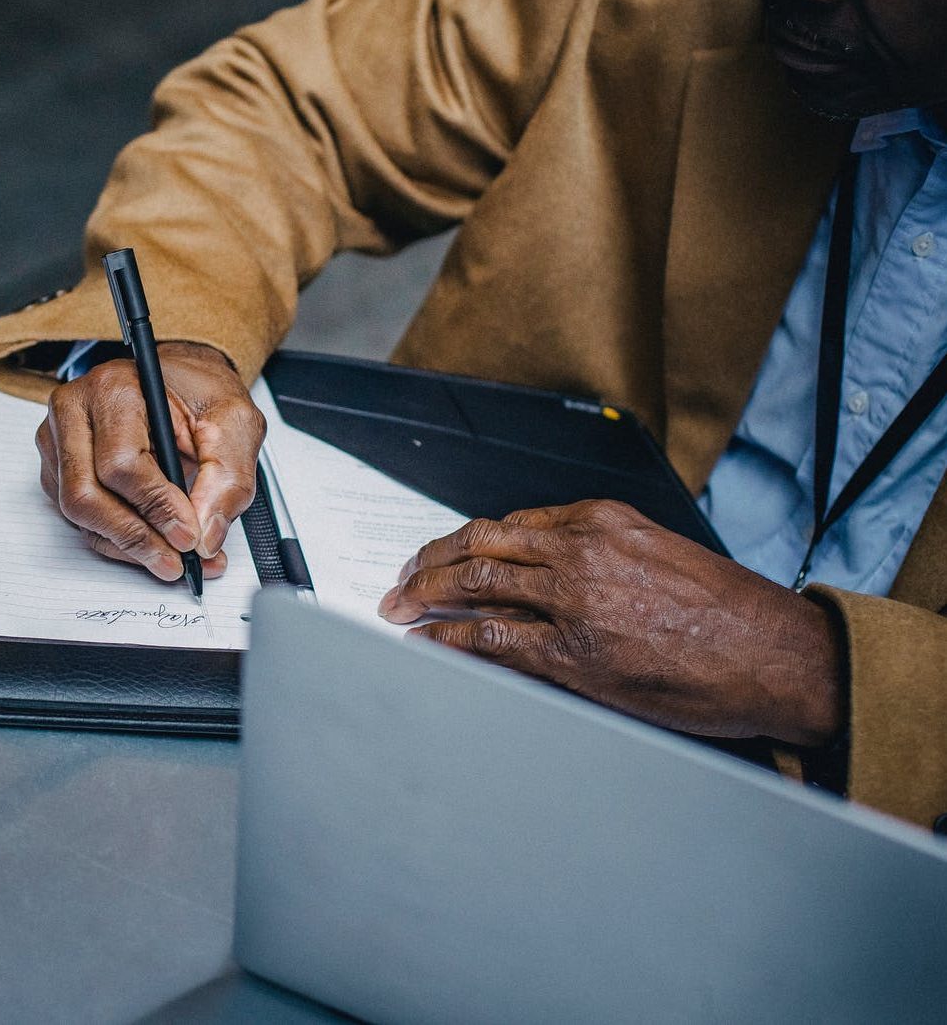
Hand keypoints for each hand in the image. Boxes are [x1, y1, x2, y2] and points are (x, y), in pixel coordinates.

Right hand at [36, 341, 264, 581]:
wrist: (179, 383)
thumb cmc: (199, 393)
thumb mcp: (235, 424)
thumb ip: (227, 480)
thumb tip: (205, 536)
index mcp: (115, 388)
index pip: (120, 463)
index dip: (156, 507)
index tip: (188, 535)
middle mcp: (75, 411)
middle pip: (85, 495)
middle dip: (135, 538)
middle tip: (176, 560)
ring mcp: (58, 440)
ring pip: (77, 514)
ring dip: (127, 546)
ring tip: (172, 557)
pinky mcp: (58, 467)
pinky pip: (78, 518)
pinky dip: (117, 539)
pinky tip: (152, 540)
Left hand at [379, 500, 844, 745]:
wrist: (776, 656)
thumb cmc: (728, 612)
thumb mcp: (660, 551)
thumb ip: (599, 551)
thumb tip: (543, 568)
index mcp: (600, 519)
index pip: (509, 522)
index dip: (466, 541)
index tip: (444, 554)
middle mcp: (579, 551)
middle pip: (479, 544)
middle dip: (430, 562)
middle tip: (402, 579)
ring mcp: (572, 602)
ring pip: (475, 584)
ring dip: (426, 595)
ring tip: (399, 608)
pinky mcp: (573, 655)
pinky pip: (491, 641)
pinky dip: (450, 640)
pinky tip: (429, 644)